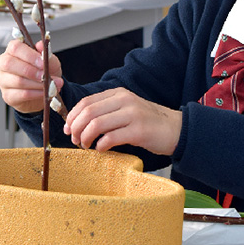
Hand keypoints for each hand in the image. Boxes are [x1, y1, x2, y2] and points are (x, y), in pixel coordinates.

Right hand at [0, 39, 62, 113]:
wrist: (45, 90)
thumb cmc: (43, 71)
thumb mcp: (50, 61)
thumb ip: (47, 54)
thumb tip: (41, 45)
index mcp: (13, 50)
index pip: (15, 48)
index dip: (29, 55)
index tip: (43, 62)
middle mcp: (3, 64)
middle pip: (9, 64)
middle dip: (31, 71)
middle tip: (45, 76)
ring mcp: (3, 80)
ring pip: (17, 81)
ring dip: (38, 84)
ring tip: (52, 85)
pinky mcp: (7, 95)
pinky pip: (21, 94)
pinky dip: (36, 93)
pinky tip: (45, 92)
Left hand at [64, 88, 181, 155]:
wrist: (175, 129)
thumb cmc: (147, 122)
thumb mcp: (126, 108)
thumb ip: (106, 110)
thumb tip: (77, 122)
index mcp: (118, 94)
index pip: (86, 102)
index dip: (72, 116)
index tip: (68, 129)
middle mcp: (124, 100)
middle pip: (88, 113)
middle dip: (76, 129)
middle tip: (76, 141)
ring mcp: (132, 115)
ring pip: (96, 125)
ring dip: (85, 138)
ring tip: (86, 146)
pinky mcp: (139, 131)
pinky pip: (111, 138)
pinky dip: (101, 146)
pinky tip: (102, 150)